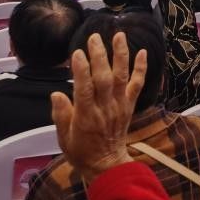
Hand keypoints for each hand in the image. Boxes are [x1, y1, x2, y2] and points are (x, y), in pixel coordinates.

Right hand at [49, 31, 146, 184]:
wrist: (106, 164)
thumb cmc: (81, 151)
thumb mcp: (63, 138)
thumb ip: (60, 115)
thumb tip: (56, 94)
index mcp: (86, 116)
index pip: (85, 89)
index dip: (82, 71)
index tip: (78, 53)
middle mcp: (105, 108)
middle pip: (104, 78)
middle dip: (100, 56)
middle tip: (94, 37)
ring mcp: (120, 105)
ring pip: (122, 77)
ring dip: (121, 55)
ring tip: (118, 35)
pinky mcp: (130, 105)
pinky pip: (137, 85)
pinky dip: (141, 68)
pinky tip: (142, 52)